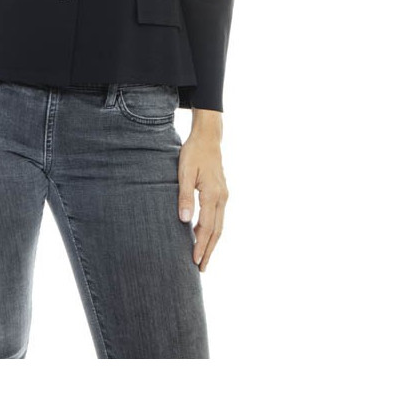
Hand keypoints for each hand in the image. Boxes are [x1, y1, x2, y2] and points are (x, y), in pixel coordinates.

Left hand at [178, 112, 227, 271]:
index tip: (194, 261)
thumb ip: (185, 197)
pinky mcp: (221, 194)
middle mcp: (222, 198)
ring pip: (219, 226)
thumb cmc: (193, 154)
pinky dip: (211, 230)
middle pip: (216, 231)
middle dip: (208, 251)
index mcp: (212, 195)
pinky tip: (202, 237)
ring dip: (210, 243)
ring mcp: (223, 196)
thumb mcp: (184, 173)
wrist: (208, 138)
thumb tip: (184, 220)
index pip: (207, 227)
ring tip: (202, 258)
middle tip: (201, 269)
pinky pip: (217, 217)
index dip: (201, 245)